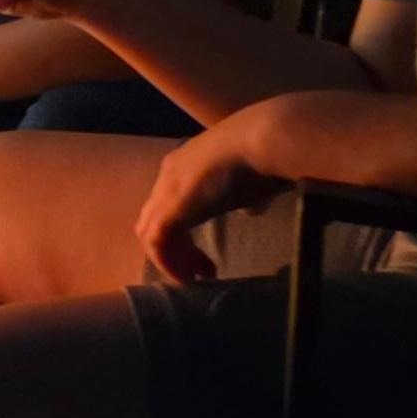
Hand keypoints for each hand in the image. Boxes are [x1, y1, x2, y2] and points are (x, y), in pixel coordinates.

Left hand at [134, 118, 285, 285]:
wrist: (262, 139)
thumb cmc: (266, 155)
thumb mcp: (253, 179)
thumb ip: (247, 196)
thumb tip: (251, 210)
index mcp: (187, 164)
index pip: (170, 201)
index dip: (184, 229)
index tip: (206, 252)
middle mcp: (169, 175)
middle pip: (155, 217)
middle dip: (175, 247)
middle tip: (199, 270)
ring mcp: (166, 191)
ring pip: (150, 231)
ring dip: (170, 258)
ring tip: (193, 278)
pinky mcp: (170, 208)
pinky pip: (156, 241)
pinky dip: (167, 262)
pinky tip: (187, 277)